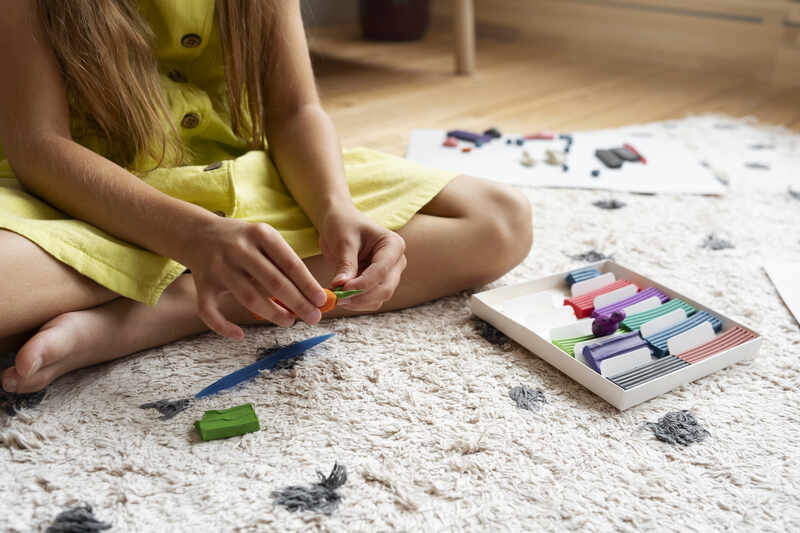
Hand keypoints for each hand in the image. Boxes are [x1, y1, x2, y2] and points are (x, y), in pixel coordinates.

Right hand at [180, 216, 326, 338]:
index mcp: (261, 235)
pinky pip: (210, 311)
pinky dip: (223, 326)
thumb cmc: (244, 242)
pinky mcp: (203, 283)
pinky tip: (239, 335)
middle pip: (273, 282)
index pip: (290, 264)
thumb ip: (285, 263)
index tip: (322, 301)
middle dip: (297, 303)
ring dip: (271, 313)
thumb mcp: (266, 240)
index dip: (308, 285)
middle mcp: (239, 249)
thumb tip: (312, 296)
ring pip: (248, 297)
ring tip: (289, 322)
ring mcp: (219, 267)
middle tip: (313, 317)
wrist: (199, 233)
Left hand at [318, 208, 406, 310]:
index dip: (363, 283)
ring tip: (336, 297)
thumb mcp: (344, 241)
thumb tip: (341, 287)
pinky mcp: (378, 284)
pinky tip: (341, 297)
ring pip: (379, 298)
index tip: (343, 289)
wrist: (340, 223)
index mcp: (393, 245)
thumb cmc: (343, 225)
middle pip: (385, 288)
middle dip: (361, 296)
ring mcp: (389, 275)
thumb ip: (346, 264)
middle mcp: (396, 262)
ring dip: (358, 302)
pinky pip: (371, 301)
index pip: (382, 270)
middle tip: (338, 298)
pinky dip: (356, 303)